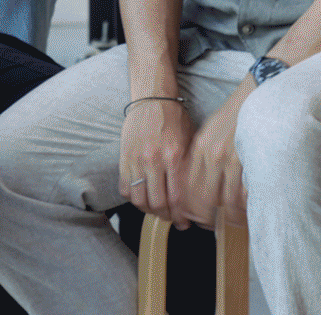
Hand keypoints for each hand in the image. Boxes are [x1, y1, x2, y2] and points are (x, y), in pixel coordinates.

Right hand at [119, 96, 193, 224]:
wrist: (152, 97)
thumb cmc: (174, 118)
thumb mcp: (190, 140)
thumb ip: (190, 167)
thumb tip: (197, 195)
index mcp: (174, 155)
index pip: (177, 198)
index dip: (181, 216)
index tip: (185, 223)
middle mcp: (154, 160)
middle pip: (157, 203)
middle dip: (167, 217)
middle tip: (173, 220)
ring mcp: (136, 159)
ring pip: (139, 200)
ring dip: (149, 211)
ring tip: (158, 211)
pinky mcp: (123, 158)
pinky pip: (125, 188)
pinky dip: (133, 199)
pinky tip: (143, 198)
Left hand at [176, 85, 249, 229]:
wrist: (260, 91)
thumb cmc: (238, 112)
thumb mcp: (212, 131)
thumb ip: (204, 156)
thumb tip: (203, 183)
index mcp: (200, 148)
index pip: (189, 189)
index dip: (193, 209)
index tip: (200, 218)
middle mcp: (212, 156)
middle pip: (205, 200)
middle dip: (211, 218)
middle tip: (219, 225)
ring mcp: (232, 159)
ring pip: (227, 202)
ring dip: (233, 216)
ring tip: (239, 221)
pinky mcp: (251, 161)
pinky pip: (247, 195)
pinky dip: (250, 206)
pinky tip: (253, 208)